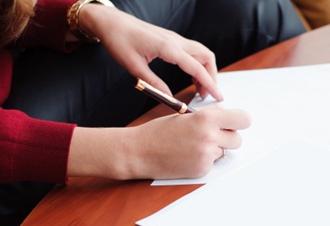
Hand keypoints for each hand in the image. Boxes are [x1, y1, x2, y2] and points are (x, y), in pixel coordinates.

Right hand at [67, 105, 250, 179]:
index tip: (234, 123)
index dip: (239, 121)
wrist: (139, 151)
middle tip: (211, 135)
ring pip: (224, 151)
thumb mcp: (185, 116)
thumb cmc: (160, 131)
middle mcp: (209, 137)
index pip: (243, 119)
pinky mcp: (201, 170)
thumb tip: (228, 116)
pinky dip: (203, 160)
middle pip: (237, 139)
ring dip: (215, 149)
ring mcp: (206, 155)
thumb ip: (209, 116)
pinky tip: (186, 156)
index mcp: (207, 119)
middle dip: (228, 137)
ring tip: (194, 145)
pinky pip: (212, 163)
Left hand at [80, 4, 222, 100]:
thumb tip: (168, 98)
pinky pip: (192, 51)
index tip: (218, 97)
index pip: (197, 68)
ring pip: (201, 53)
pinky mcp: (171, 39)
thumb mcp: (134, 67)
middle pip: (206, 58)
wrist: (111, 22)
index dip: (209, 84)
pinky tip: (191, 76)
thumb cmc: (119, 41)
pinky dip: (197, 64)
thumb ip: (153, 84)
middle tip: (207, 96)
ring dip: (206, 70)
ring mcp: (174, 38)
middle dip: (212, 77)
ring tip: (200, 89)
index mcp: (168, 48)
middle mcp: (175, 41)